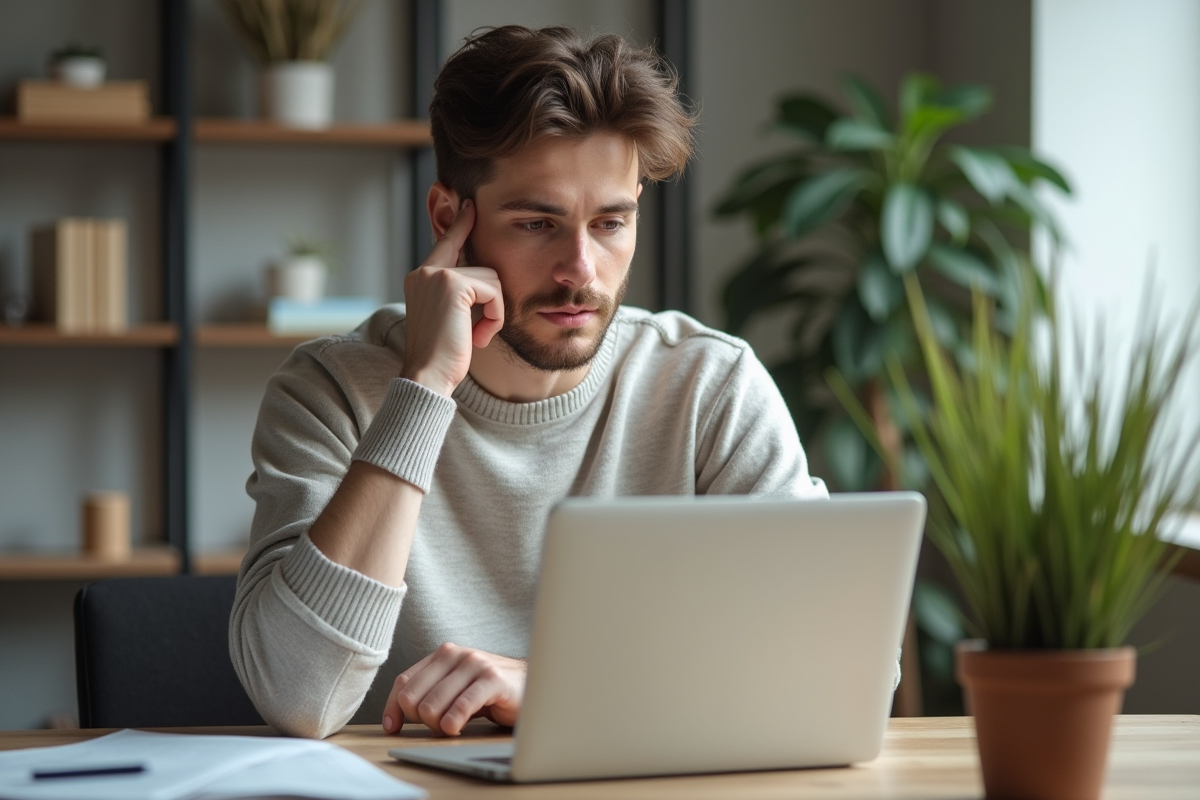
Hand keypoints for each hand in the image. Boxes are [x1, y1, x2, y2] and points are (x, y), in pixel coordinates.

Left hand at [382, 643, 525, 735]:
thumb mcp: (456, 688)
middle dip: (420, 720)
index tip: (393, 727)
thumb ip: (429, 693)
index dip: (393, 708)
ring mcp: (475, 664)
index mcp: (443, 654)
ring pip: (432, 706)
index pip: (404, 682)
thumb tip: (395, 715)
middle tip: (439, 726)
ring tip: (454, 727)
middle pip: (413, 697)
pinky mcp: (493, 679)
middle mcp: (456, 654)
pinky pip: (459, 708)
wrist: (533, 687)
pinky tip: (459, 728)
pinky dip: (454, 724)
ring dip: (438, 727)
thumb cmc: (492, 692)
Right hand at [401, 200, 503, 395]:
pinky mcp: (452, 283)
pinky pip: (493, 291)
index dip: (460, 224)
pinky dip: (495, 317)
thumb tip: (487, 282)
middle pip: (482, 268)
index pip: (446, 244)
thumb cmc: (441, 357)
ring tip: (475, 337)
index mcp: (421, 278)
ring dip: (494, 312)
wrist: (427, 376)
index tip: (469, 205)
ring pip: (492, 280)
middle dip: (491, 302)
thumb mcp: (449, 320)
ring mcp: (436, 274)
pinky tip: (478, 338)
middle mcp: (425, 271)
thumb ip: (459, 296)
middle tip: (479, 333)